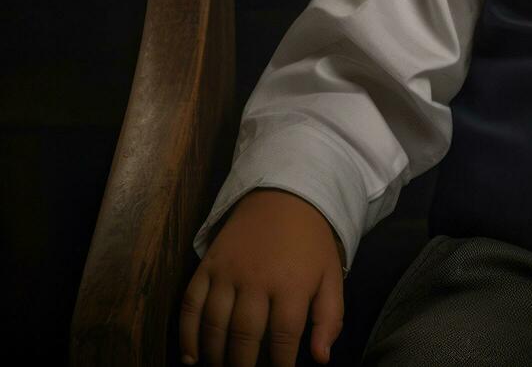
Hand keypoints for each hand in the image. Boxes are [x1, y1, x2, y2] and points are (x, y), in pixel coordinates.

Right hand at [179, 188, 344, 366]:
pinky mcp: (208, 265)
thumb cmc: (311, 242)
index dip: (280, 365)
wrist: (284, 195)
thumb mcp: (331, 275)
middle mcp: (257, 279)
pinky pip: (190, 304)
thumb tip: (320, 359)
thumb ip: (330, 317)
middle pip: (244, 335)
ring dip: (215, 356)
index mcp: (293, 283)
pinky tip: (191, 358)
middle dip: (244, 366)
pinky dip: (187, 334)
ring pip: (215, 324)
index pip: (284, 336)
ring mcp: (228, 271)